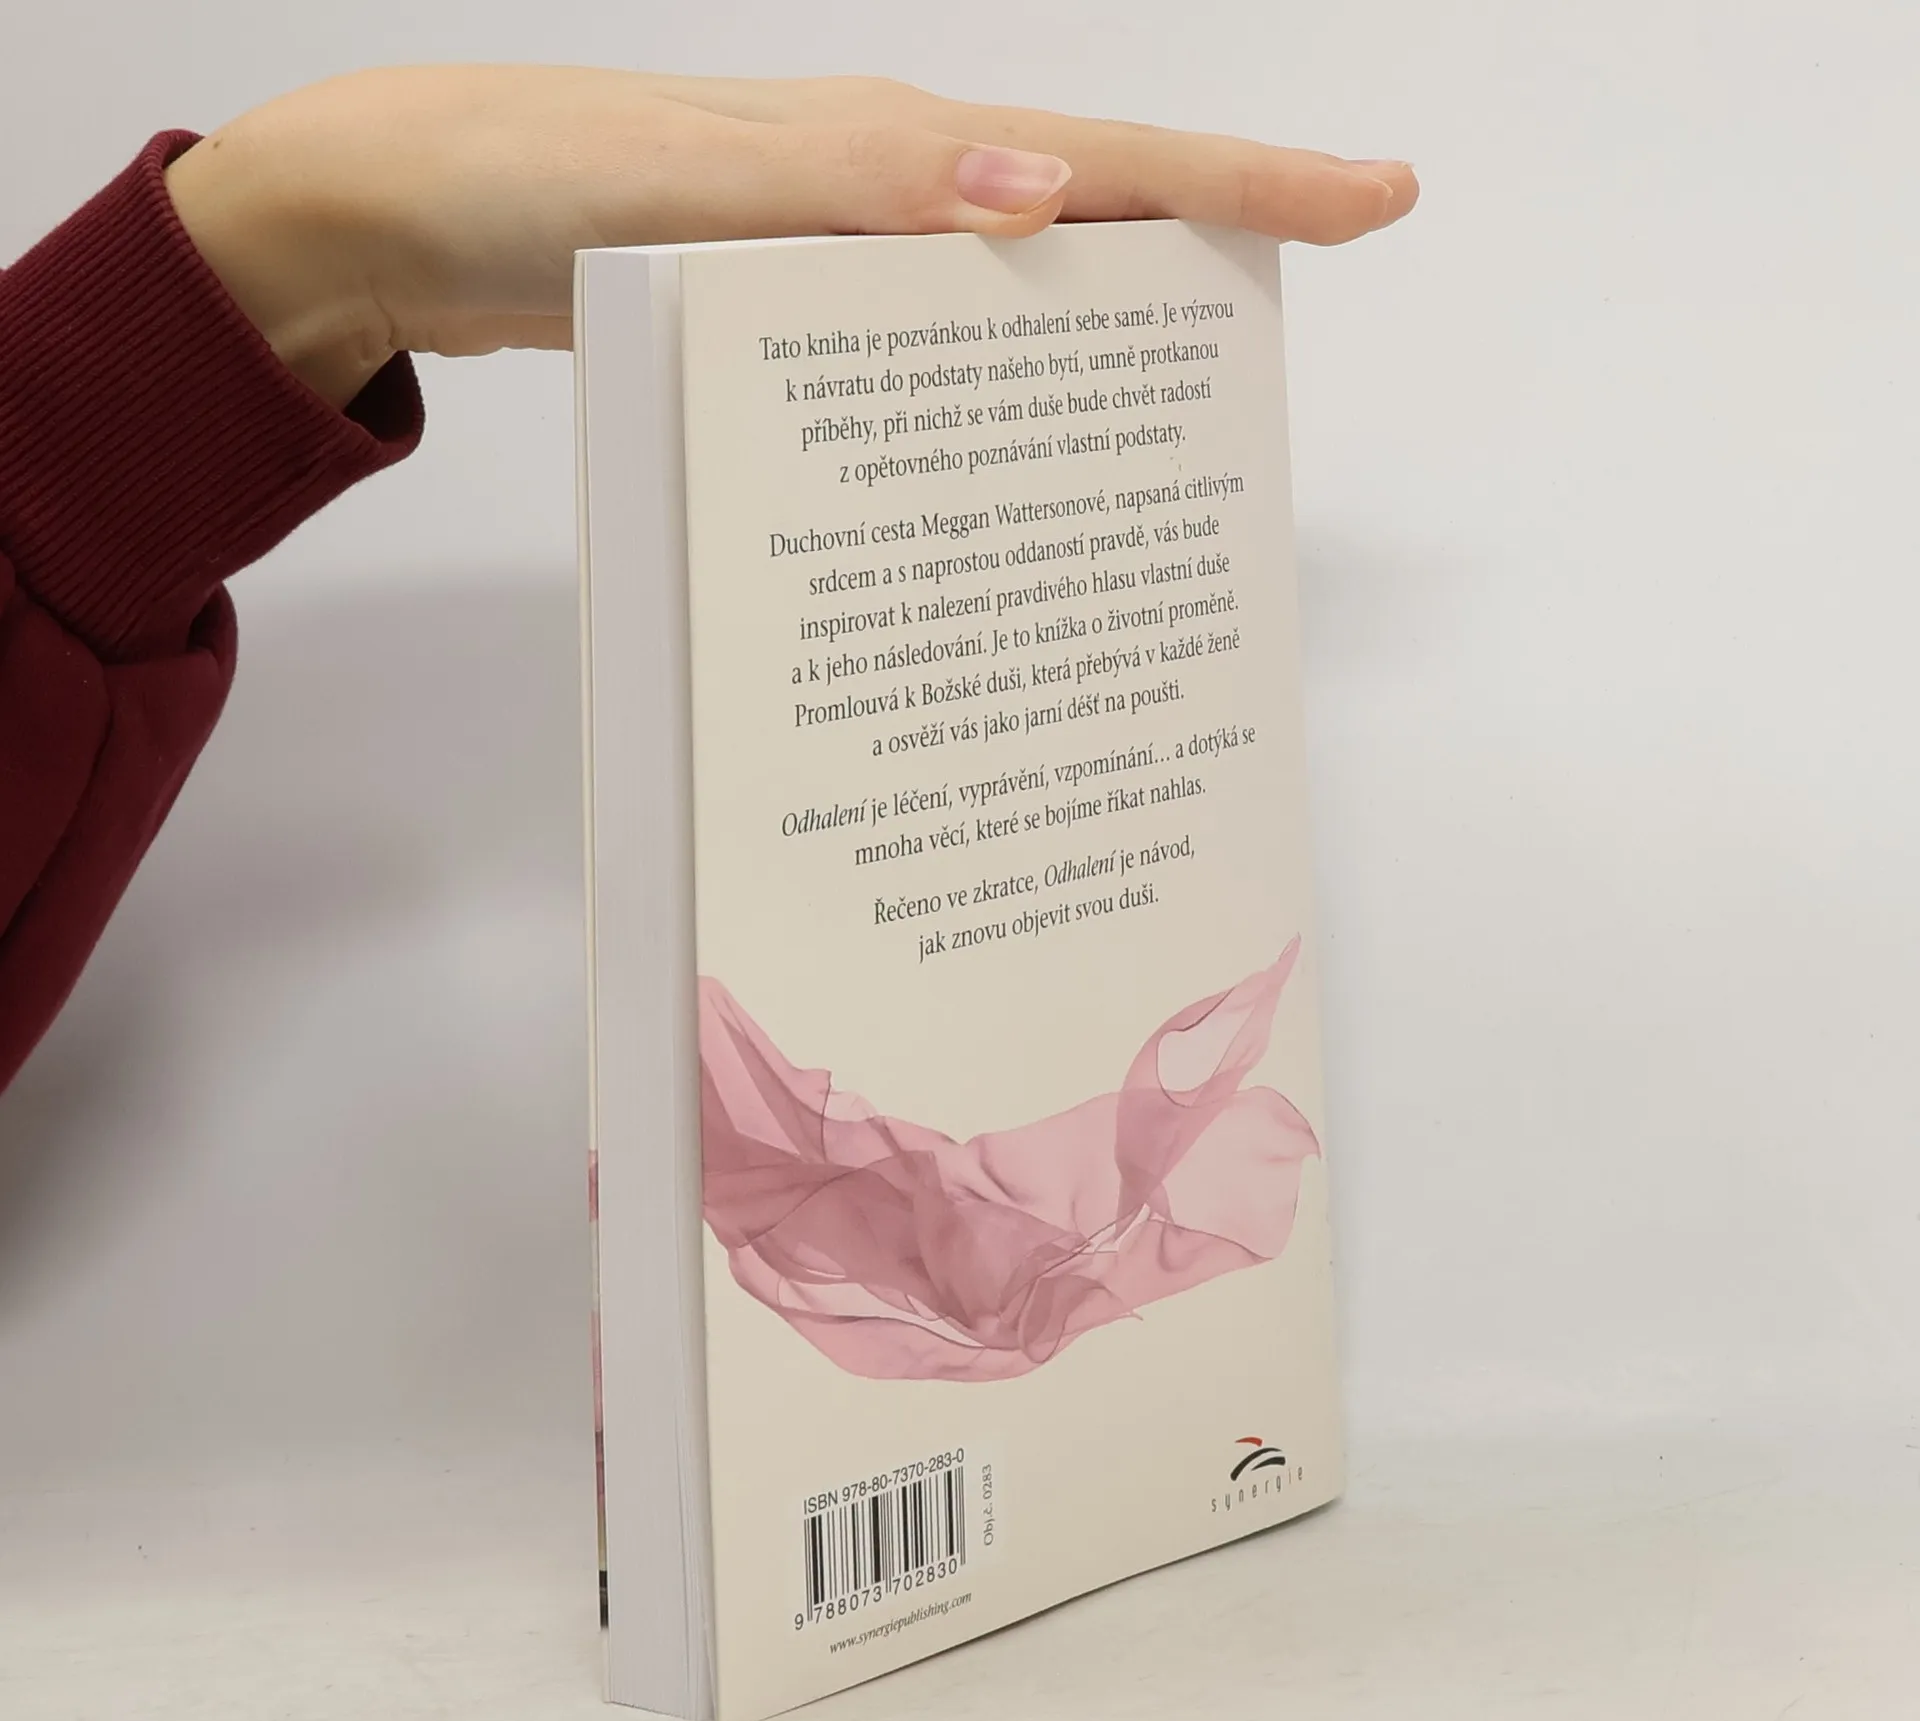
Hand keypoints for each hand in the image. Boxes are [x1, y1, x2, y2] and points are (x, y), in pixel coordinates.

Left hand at [165, 67, 1417, 408]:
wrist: (396, 222)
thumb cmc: (521, 182)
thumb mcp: (683, 183)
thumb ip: (851, 189)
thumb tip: (1039, 198)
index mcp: (885, 151)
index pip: (1103, 162)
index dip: (1243, 184)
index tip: (1373, 197)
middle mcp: (880, 197)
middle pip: (1084, 228)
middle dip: (1204, 270)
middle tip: (1291, 345)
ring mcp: (837, 259)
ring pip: (1005, 305)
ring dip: (1091, 354)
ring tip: (1172, 438)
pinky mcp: (786, 319)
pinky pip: (916, 357)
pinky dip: (974, 398)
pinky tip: (992, 460)